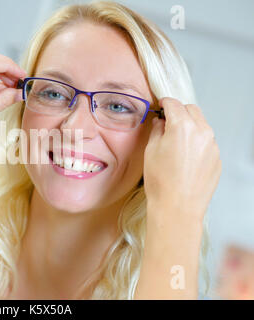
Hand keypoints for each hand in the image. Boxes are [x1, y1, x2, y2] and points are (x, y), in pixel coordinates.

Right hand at [143, 97, 221, 223]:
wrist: (177, 207)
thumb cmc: (161, 181)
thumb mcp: (150, 150)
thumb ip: (157, 130)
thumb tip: (161, 122)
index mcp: (183, 127)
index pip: (174, 104)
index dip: (164, 103)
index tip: (160, 106)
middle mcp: (202, 132)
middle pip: (191, 110)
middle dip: (179, 112)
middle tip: (166, 122)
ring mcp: (212, 146)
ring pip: (201, 126)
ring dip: (189, 127)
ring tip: (175, 143)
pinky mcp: (216, 159)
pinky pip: (206, 143)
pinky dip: (196, 143)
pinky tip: (184, 158)